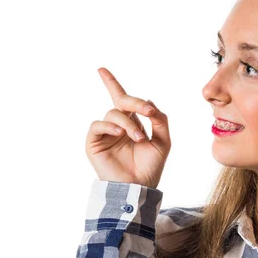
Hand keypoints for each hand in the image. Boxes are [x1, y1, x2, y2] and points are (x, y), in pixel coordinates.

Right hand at [85, 67, 170, 187]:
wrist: (138, 188)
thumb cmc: (150, 168)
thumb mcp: (163, 141)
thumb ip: (160, 120)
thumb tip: (149, 101)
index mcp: (132, 124)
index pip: (122, 100)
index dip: (111, 83)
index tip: (100, 69)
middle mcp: (117, 126)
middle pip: (122, 102)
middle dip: (136, 102)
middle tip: (148, 112)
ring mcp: (105, 134)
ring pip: (113, 113)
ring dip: (129, 123)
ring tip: (139, 138)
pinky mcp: (94, 143)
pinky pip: (98, 125)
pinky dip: (111, 126)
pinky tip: (121, 133)